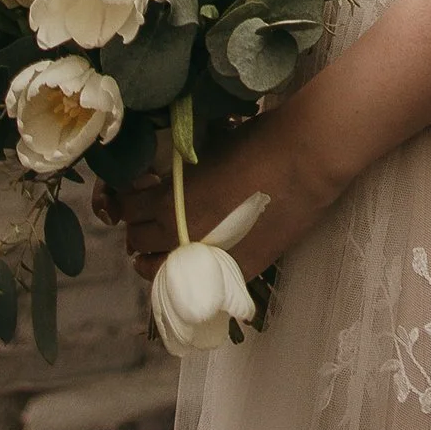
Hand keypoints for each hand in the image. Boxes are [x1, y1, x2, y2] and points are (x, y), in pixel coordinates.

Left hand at [105, 86, 345, 285]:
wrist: (304, 160)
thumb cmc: (256, 144)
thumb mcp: (203, 153)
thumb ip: (177, 175)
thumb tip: (165, 179)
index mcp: (166, 203)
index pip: (126, 209)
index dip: (128, 199)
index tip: (136, 193)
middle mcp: (177, 239)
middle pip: (137, 242)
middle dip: (139, 228)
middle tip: (151, 217)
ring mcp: (205, 262)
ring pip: (158, 272)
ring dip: (156, 257)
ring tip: (167, 246)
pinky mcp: (234, 274)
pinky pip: (194, 285)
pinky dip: (188, 275)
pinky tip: (196, 261)